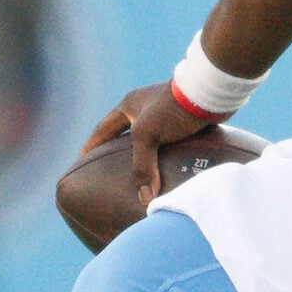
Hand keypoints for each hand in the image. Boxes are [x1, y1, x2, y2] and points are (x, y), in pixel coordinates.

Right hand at [82, 82, 211, 206]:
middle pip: (126, 133)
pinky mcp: (185, 120)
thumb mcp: (148, 135)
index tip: (81, 161)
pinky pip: (171, 143)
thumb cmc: (172, 108)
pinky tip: (168, 170)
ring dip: (146, 155)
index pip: (103, 129)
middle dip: (118, 151)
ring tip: (140, 176)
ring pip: (151, 139)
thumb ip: (142, 167)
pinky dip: (167, 156)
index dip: (91, 146)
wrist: (210, 92)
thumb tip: (144, 199)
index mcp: (129, 104)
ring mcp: (166, 112)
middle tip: (109, 171)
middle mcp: (145, 107)